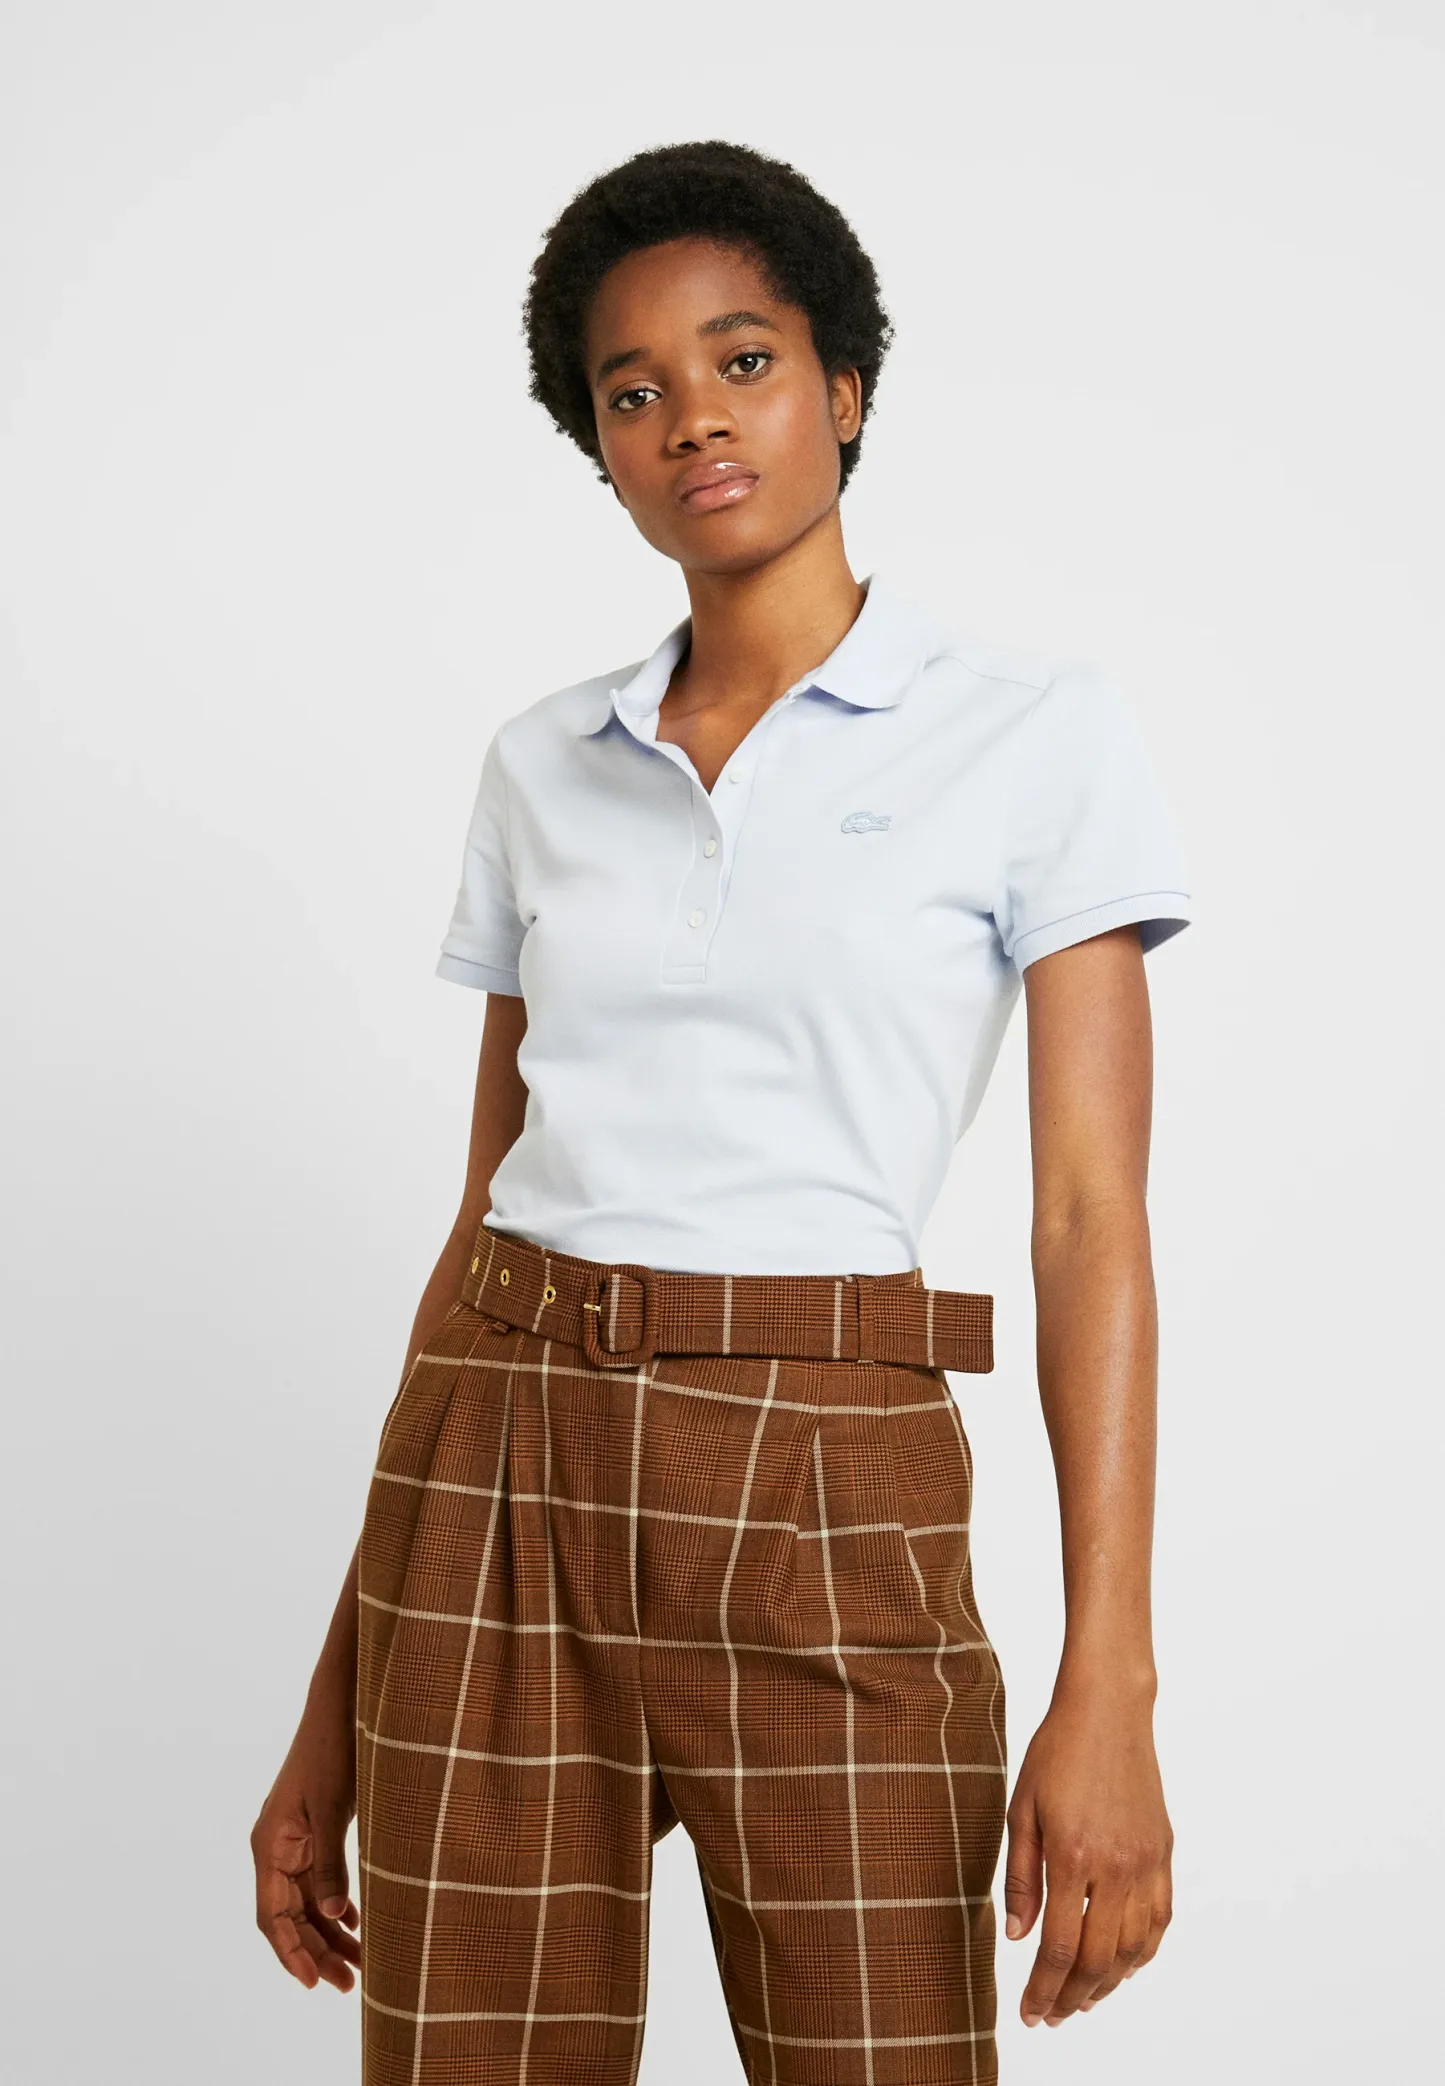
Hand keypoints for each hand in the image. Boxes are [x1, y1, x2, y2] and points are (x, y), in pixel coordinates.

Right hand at [251, 1696, 361, 1992]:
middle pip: (290, 1917)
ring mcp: (295, 1841)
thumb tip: (334, 1918)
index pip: (271, 1916)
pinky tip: (357, 1924)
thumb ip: (330, 1863)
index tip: (312, 1984)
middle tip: (350, 1984)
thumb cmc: (332, 1749)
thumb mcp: (332, 1808)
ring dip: (330, 1934)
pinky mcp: (314, 1833)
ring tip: (360, 1965)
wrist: (340, 1705)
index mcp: (269, 1845)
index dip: (290, 1953)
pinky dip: (337, 1906)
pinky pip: (318, 1882)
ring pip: (307, 1903)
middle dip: (316, 1953)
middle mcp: (276, 1848)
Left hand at [1004, 1682, 1172, 2026]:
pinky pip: (1160, 1919)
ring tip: (1083, 1998)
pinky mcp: (1164, 1852)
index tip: (1029, 2013)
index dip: (1043, 1989)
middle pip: (1099, 1960)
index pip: (1060, 1948)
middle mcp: (1116, 1867)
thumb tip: (1019, 1936)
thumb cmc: (1057, 1752)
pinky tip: (1123, 1964)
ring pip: (1134, 1948)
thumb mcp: (1022, 1809)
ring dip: (1109, 1983)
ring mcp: (1146, 1862)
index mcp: (1073, 1856)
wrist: (1109, 1711)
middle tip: (1052, 2016)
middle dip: (1073, 1997)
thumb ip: (1021, 1877)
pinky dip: (1142, 1952)